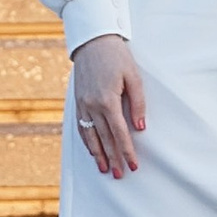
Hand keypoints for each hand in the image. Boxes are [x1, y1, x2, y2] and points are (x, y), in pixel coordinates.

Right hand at [69, 33, 146, 176]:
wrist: (92, 41)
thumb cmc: (116, 56)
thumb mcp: (133, 76)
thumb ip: (138, 103)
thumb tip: (139, 128)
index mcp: (107, 100)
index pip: (119, 133)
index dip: (127, 151)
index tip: (133, 165)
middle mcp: (92, 106)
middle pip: (104, 139)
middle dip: (113, 158)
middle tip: (119, 175)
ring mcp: (82, 104)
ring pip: (90, 136)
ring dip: (98, 154)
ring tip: (104, 169)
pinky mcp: (77, 101)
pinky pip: (81, 127)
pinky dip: (86, 141)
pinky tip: (92, 150)